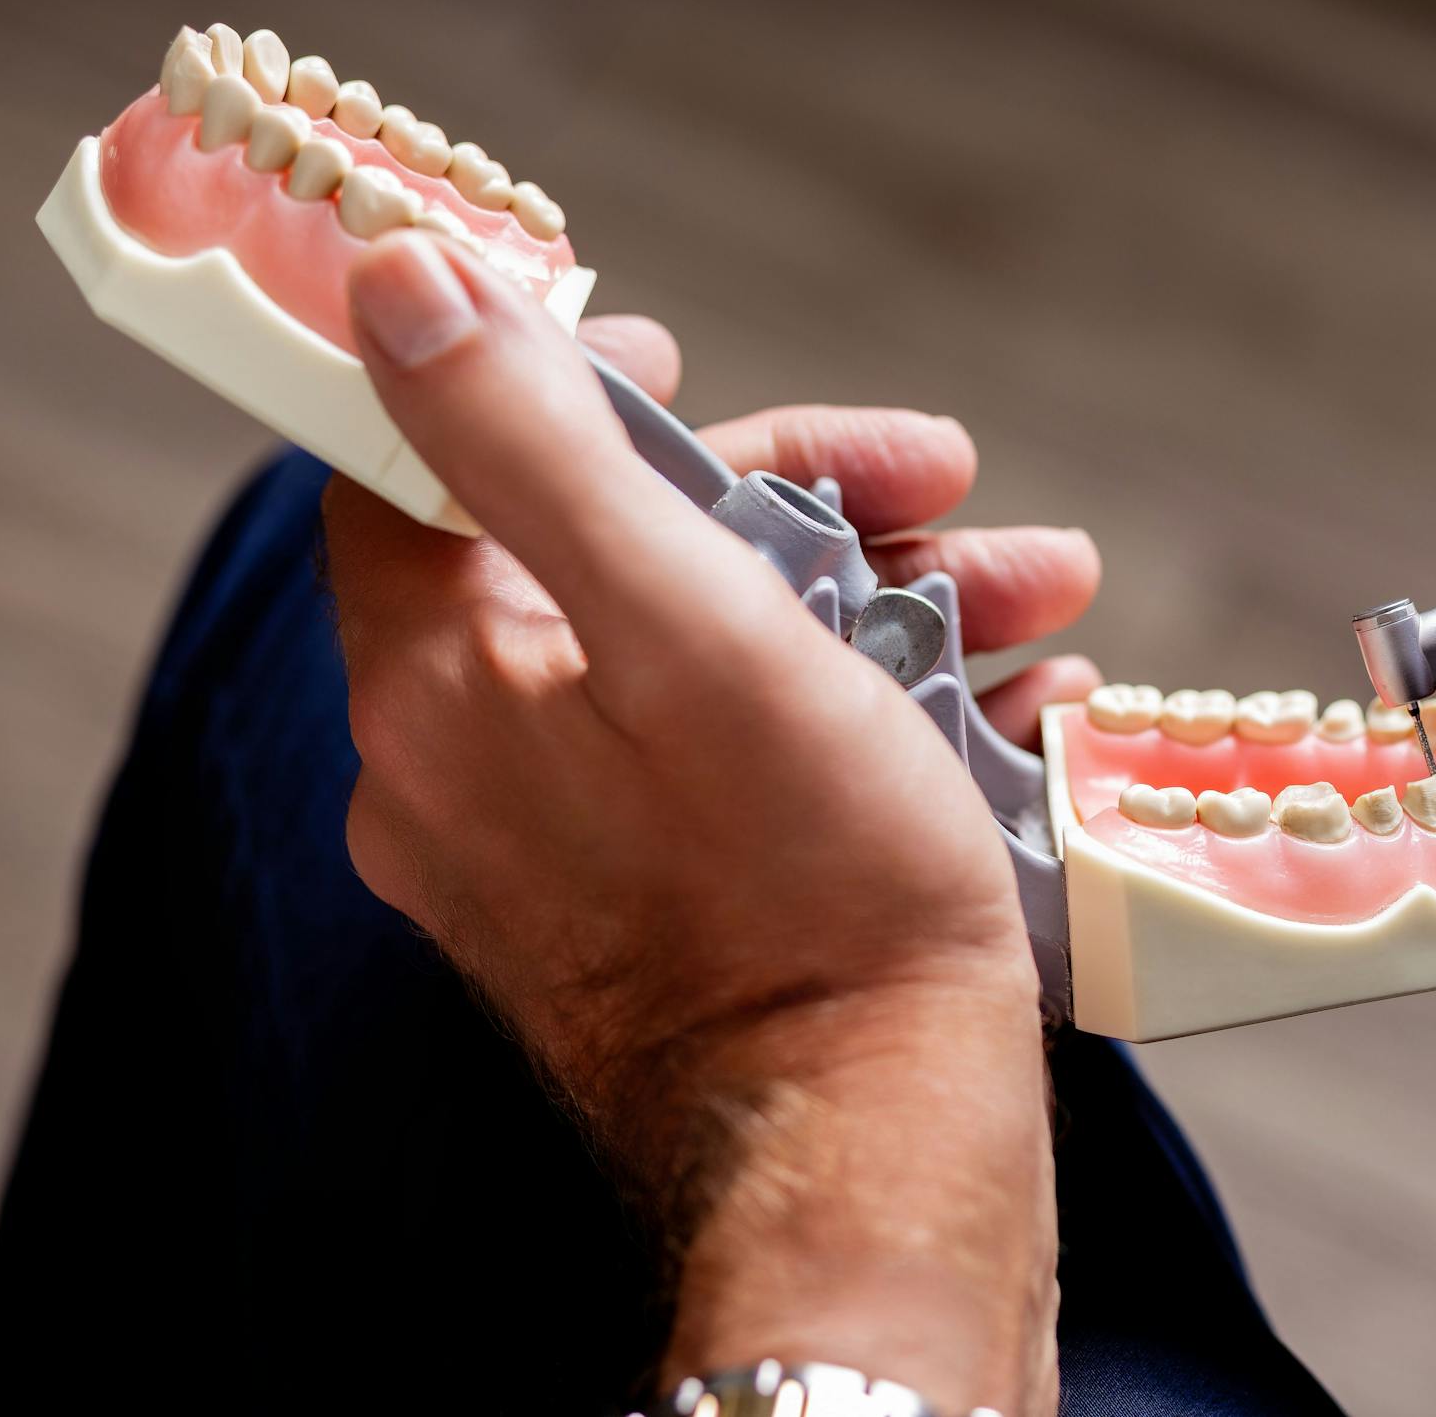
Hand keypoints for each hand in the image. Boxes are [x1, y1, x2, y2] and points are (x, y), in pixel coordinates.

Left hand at [327, 231, 1099, 1412]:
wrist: (883, 1155)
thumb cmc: (810, 893)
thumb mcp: (690, 629)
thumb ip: (532, 450)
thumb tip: (395, 280)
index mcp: (441, 690)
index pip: (429, 474)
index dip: (549, 387)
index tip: (680, 367)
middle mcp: (471, 776)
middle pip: (612, 560)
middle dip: (805, 500)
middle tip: (947, 479)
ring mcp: (564, 857)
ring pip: (707, 661)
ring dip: (880, 601)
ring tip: (1040, 597)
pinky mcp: (656, 918)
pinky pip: (743, 765)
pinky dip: (869, 713)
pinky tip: (1018, 704)